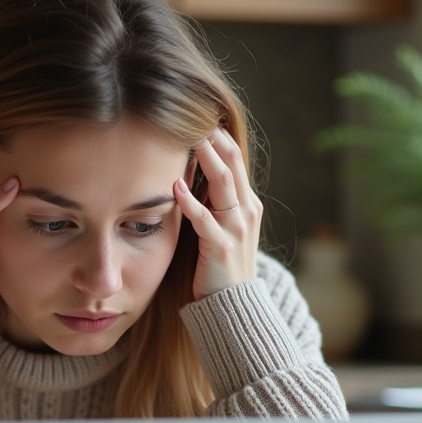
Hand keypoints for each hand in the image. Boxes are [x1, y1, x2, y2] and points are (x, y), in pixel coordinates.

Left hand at [173, 127, 262, 300]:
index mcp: (246, 204)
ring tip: (189, 138)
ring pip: (223, 183)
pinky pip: (205, 219)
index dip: (218, 136)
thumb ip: (210, 203)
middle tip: (192, 115)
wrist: (233, 307)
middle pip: (232, 163)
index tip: (197, 116)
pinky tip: (175, 186)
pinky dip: (190, 201)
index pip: (234, 159)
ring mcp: (236, 228)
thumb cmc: (219, 267)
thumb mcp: (220, 228)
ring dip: (205, 158)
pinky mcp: (220, 247)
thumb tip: (186, 174)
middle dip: (213, 138)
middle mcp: (246, 211)